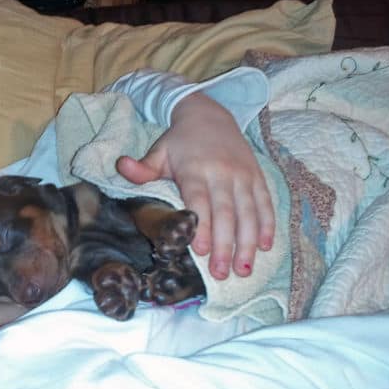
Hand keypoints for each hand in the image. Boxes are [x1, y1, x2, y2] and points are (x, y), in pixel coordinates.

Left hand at [116, 92, 274, 279]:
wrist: (210, 115)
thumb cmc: (180, 142)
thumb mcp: (159, 152)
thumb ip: (142, 167)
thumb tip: (121, 166)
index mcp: (195, 170)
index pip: (199, 201)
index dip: (201, 226)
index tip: (200, 251)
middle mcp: (222, 173)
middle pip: (226, 213)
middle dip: (224, 245)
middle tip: (221, 273)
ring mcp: (243, 175)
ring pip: (248, 212)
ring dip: (248, 243)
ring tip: (244, 269)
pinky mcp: (257, 176)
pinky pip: (265, 202)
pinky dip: (267, 224)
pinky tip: (266, 246)